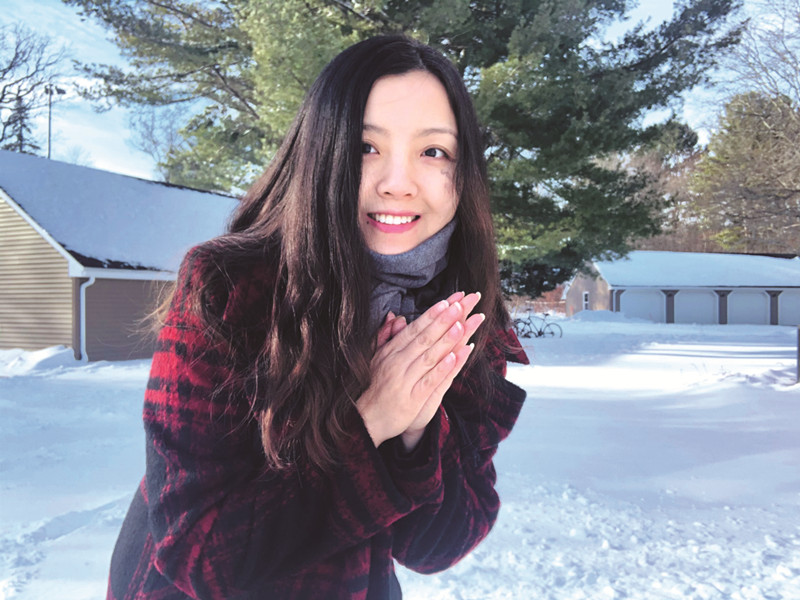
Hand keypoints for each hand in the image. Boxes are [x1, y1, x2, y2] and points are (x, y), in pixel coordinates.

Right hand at [357, 292, 484, 449]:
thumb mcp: (377, 358)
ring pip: (429, 356)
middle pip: (424, 338)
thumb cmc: (376, 386)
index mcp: (391, 352)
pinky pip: (430, 380)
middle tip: (460, 305)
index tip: (447, 301)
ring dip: (445, 340)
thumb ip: (386, 336)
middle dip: (443, 320)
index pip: (414, 329)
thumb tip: (395, 317)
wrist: (368, 419)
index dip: (431, 315)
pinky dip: (443, 368)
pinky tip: (455, 357)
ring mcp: (405, 380)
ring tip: (461, 325)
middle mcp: (397, 363)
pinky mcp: (413, 399)